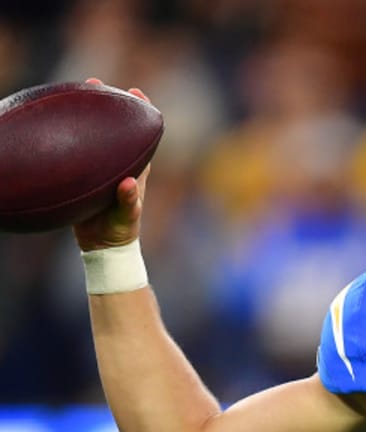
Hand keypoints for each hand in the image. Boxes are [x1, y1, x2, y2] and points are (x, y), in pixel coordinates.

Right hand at [72, 81, 151, 251]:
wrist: (103, 246)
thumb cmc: (120, 232)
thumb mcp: (126, 219)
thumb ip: (129, 202)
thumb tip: (128, 183)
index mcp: (136, 171)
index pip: (141, 138)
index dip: (141, 114)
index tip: (137, 94)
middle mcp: (120, 164)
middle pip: (116, 129)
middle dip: (110, 105)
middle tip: (97, 83)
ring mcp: (102, 168)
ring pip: (95, 137)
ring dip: (88, 115)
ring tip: (77, 91)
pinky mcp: (85, 176)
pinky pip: (78, 150)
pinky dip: (70, 135)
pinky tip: (55, 122)